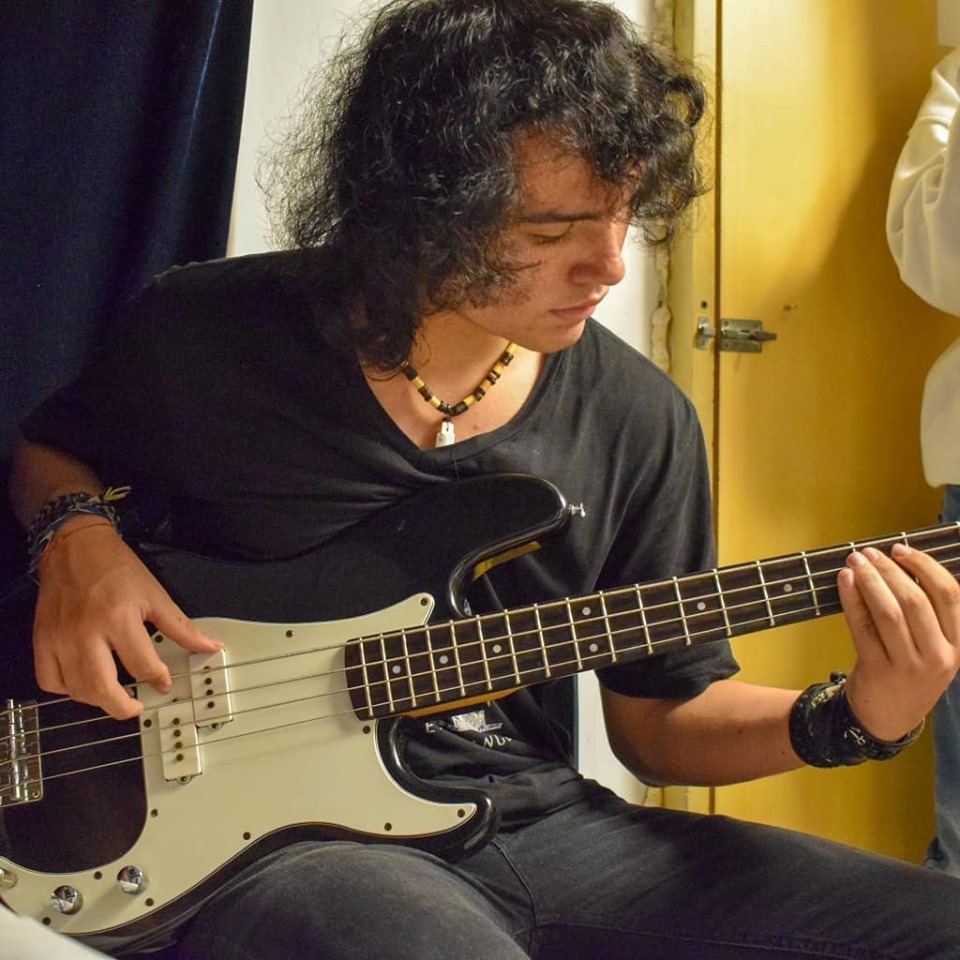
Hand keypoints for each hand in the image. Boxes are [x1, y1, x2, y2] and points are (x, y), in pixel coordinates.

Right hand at [32, 520, 220, 719]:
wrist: (75, 547)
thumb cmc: (117, 568)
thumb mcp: (155, 595)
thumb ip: (181, 627)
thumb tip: (210, 646)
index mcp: (119, 618)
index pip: (142, 665)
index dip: (157, 679)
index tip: (164, 683)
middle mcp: (86, 632)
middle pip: (102, 688)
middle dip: (123, 708)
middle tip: (136, 708)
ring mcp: (60, 639)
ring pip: (76, 690)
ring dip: (97, 700)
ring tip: (114, 695)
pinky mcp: (42, 640)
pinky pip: (49, 680)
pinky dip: (66, 689)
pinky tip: (83, 682)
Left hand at [838, 544, 959, 741]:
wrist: (887, 717)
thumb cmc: (909, 671)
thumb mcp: (934, 647)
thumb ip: (928, 614)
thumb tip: (901, 564)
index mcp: (959, 644)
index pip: (949, 594)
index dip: (924, 565)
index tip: (901, 549)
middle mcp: (939, 656)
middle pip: (915, 600)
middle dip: (889, 569)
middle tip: (869, 553)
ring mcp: (908, 666)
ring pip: (888, 611)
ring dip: (869, 580)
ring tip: (855, 563)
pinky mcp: (877, 669)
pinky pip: (862, 626)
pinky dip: (851, 598)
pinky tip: (844, 582)